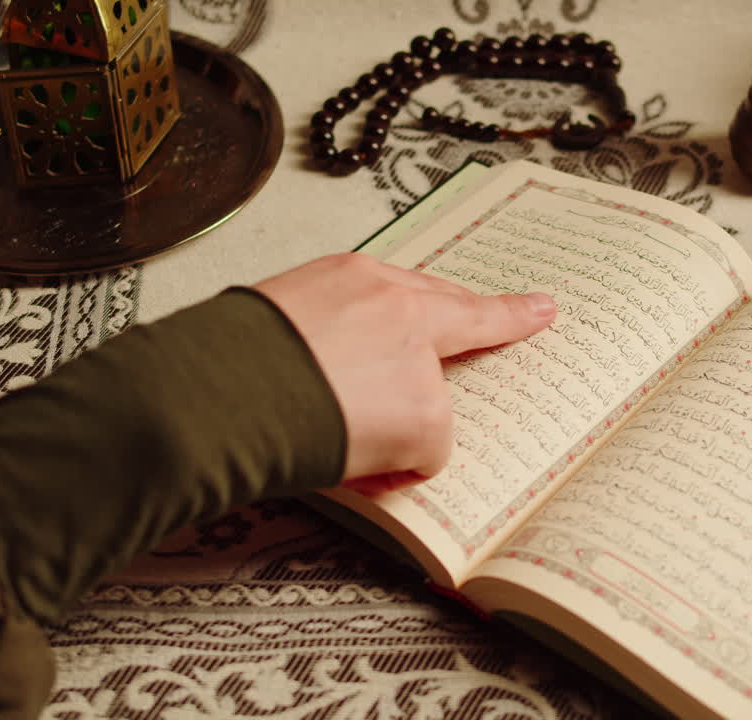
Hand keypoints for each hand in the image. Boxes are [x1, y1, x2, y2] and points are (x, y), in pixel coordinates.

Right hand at [253, 253, 555, 491]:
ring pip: (430, 406)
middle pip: (459, 319)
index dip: (472, 299)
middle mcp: (395, 307)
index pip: (424, 286)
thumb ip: (326, 328)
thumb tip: (335, 367)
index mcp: (352, 278)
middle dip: (498, 321)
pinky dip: (393, 469)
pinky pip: (424, 455)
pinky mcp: (428, 414)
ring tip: (334, 436)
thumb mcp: (275, 317)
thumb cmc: (223, 364)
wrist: (214, 396)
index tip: (533, 301)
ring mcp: (418, 360)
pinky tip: (350, 460)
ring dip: (398, 426)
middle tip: (537, 313)